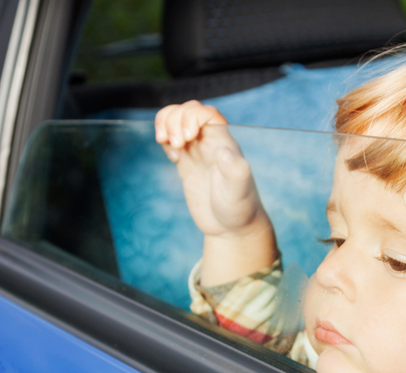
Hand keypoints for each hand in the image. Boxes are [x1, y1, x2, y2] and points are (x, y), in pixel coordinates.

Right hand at [155, 101, 277, 284]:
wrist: (232, 228)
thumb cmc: (240, 209)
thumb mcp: (239, 192)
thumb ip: (235, 172)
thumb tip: (225, 152)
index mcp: (224, 143)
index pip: (205, 113)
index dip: (191, 117)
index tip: (187, 137)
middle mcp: (211, 143)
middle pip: (188, 111)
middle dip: (175, 120)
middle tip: (176, 145)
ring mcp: (198, 152)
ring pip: (177, 121)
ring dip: (166, 125)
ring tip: (167, 144)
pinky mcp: (187, 163)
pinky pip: (172, 139)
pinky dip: (165, 140)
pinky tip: (172, 158)